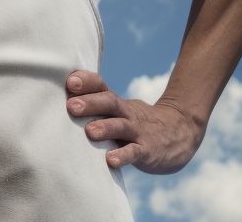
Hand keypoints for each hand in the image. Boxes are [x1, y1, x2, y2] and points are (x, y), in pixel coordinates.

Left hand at [66, 70, 203, 173]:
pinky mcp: (148, 150)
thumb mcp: (119, 110)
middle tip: (71, 106)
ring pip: (121, 126)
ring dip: (105, 128)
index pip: (101, 85)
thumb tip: (61, 101)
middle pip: (109, 102)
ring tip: (90, 131)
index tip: (70, 81)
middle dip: (90, 103)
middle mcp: (126, 113)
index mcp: (117, 102)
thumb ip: (96, 107)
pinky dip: (123, 156)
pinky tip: (110, 160)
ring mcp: (138, 131)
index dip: (87, 82)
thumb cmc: (136, 121)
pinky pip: (135, 152)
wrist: (179, 132)